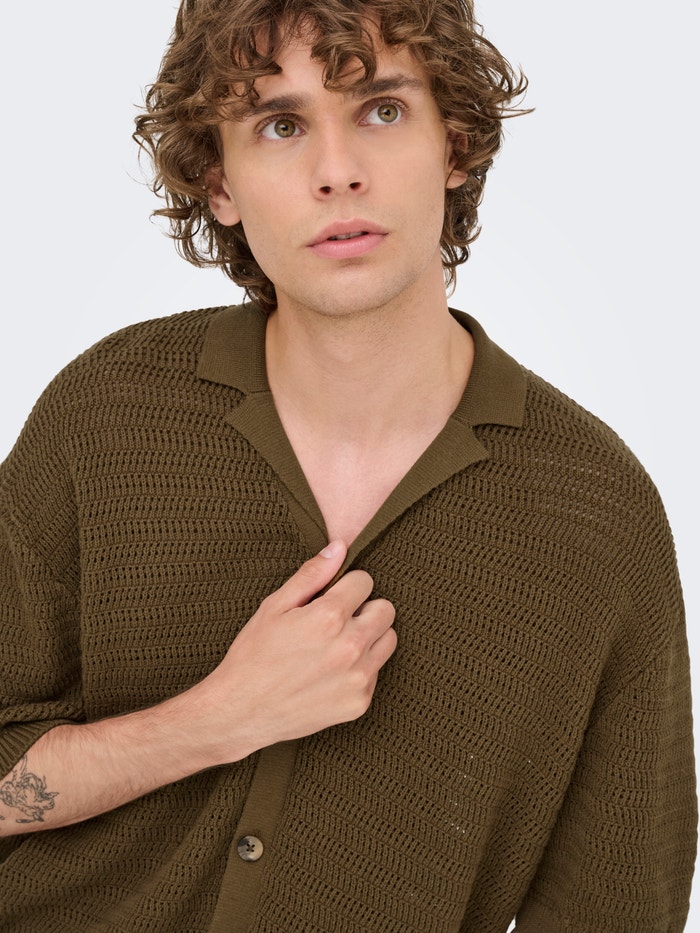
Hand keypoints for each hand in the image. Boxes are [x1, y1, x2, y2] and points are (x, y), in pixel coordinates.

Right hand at [196, 540, 396, 763]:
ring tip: (336, 645)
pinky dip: (361, 668)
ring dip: (369, 637)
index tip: (330, 597)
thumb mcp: (274, 606)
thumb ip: (311, 575)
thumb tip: (339, 547)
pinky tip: (331, 672)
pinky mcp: (360, 702)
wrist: (240, 712)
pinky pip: (377, 671)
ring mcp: (358, 678)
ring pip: (389, 639)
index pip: (365, 581)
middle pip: (386, 609)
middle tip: (336, 621)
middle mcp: (350, 647)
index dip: (346, 586)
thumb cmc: (253, 655)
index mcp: (329, 617)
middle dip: (364, 608)